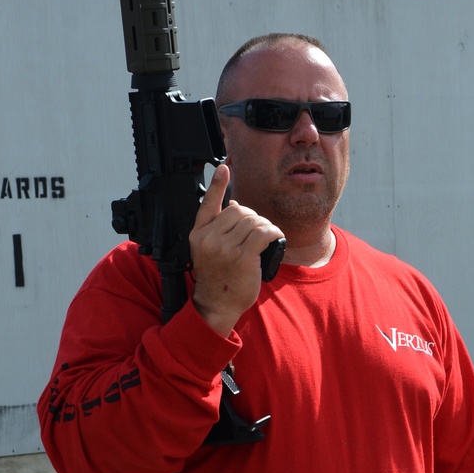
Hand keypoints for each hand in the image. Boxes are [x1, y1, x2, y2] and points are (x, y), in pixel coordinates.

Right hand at [190, 164, 284, 336]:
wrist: (217, 305)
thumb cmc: (218, 279)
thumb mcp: (208, 251)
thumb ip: (217, 229)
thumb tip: (233, 206)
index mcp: (198, 234)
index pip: (207, 203)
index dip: (218, 184)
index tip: (223, 167)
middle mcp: (208, 238)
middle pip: (238, 210)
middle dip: (253, 218)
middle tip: (257, 233)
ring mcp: (224, 248)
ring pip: (252, 221)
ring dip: (265, 226)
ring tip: (265, 239)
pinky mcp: (242, 257)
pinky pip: (263, 233)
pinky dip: (273, 233)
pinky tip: (275, 238)